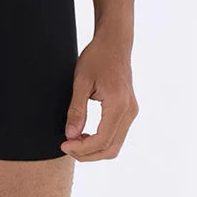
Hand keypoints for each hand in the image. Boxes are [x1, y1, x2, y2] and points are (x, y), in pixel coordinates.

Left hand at [61, 35, 137, 160]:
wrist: (114, 42)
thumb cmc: (97, 57)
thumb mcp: (81, 81)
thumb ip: (76, 110)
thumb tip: (71, 135)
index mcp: (118, 105)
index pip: (102, 140)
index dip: (82, 148)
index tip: (64, 144)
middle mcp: (129, 112)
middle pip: (110, 148)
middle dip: (87, 154)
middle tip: (67, 147)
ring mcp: (131, 112)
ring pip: (115, 145)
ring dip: (94, 149)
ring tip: (74, 142)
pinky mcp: (129, 110)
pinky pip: (117, 134)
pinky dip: (102, 141)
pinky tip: (85, 134)